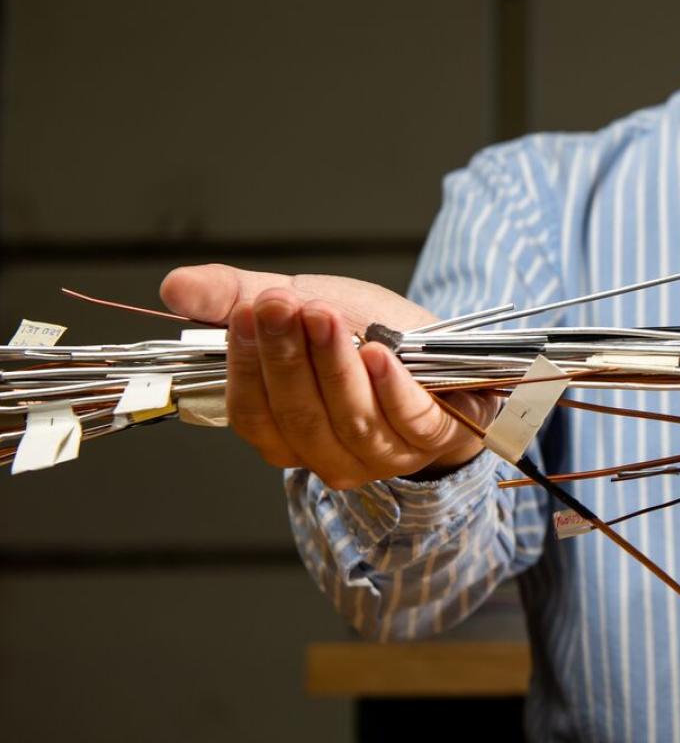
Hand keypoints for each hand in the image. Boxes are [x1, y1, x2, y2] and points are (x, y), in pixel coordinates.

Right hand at [160, 265, 487, 487]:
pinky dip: (390, 387)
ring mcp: (382, 453)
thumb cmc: (366, 334)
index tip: (246, 311)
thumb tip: (174, 287)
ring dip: (333, 365)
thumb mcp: (302, 306)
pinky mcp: (433, 437)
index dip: (245, 366)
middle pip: (297, 416)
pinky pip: (407, 420)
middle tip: (278, 303)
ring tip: (324, 315)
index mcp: (286, 433)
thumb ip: (238, 298)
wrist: (443, 351)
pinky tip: (378, 352)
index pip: (251, 414)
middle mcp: (329, 454)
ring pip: (349, 419)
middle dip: (286, 356)